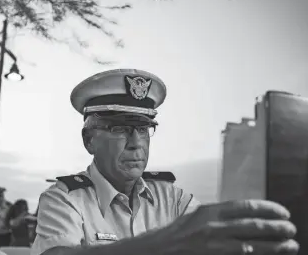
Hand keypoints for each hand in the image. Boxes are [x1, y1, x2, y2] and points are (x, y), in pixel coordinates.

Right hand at [152, 200, 298, 254]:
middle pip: (252, 225)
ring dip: (274, 246)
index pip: (246, 206)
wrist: (163, 248)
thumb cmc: (181, 231)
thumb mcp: (200, 215)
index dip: (268, 208)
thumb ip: (221, 214)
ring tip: (291, 245)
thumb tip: (247, 215)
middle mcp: (214, 226)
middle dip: (276, 227)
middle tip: (291, 228)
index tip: (282, 211)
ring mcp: (214, 244)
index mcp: (211, 211)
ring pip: (251, 244)